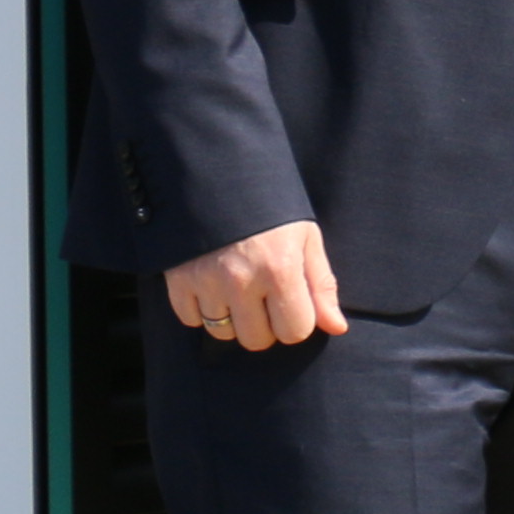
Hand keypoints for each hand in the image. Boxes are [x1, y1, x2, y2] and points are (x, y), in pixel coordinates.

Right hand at [166, 219, 343, 348]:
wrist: (219, 173)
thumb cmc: (270, 208)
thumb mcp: (305, 237)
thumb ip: (321, 285)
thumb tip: (337, 327)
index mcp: (280, 270)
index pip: (294, 331)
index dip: (296, 320)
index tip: (291, 302)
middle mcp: (242, 281)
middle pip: (257, 340)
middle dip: (264, 324)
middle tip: (263, 295)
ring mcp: (206, 282)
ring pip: (222, 333)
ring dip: (232, 318)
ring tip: (236, 287)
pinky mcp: (177, 279)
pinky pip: (190, 319)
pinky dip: (200, 309)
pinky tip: (211, 284)